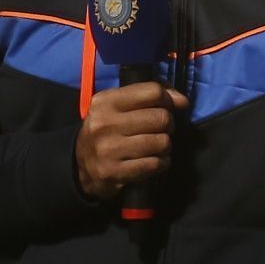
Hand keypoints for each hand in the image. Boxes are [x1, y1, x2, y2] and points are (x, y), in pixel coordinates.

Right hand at [73, 82, 188, 201]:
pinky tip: (155, 161)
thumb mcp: (118, 106)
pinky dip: (162, 163)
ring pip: (161, 142)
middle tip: (161, 130)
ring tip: (157, 147)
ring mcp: (109, 149)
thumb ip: (149, 96)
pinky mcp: (115, 172)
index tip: (168, 108)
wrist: (82, 166)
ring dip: (165, 146)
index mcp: (106, 101)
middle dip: (168, 125)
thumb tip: (182, 101)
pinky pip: (155, 164)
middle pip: (161, 118)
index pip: (152, 91)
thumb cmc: (107, 131)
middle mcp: (105, 123)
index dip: (168, 99)